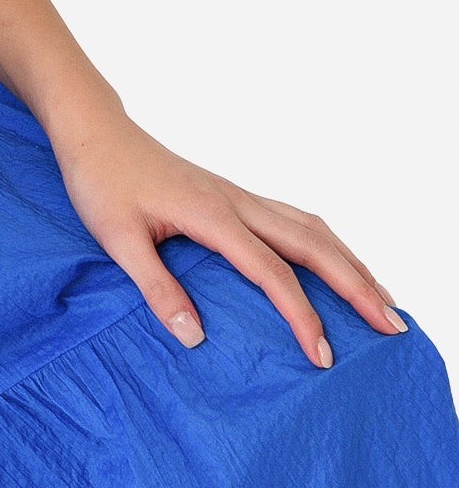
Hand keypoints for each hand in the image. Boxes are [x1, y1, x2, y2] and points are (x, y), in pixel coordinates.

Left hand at [46, 102, 408, 366]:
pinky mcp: (233, 195)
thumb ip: (155, 286)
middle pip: (313, 243)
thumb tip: (194, 337)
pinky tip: (336, 262)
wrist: (95, 132)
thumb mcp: (116, 238)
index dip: (301, 314)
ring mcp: (238, 195)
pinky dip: (326, 243)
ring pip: (312, 226)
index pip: (272, 271)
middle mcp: (236, 201)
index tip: (321, 355)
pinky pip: (294, 218)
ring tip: (383, 298)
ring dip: (350, 261)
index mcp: (212, 214)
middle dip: (357, 284)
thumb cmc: (101, 181)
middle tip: (393, 326)